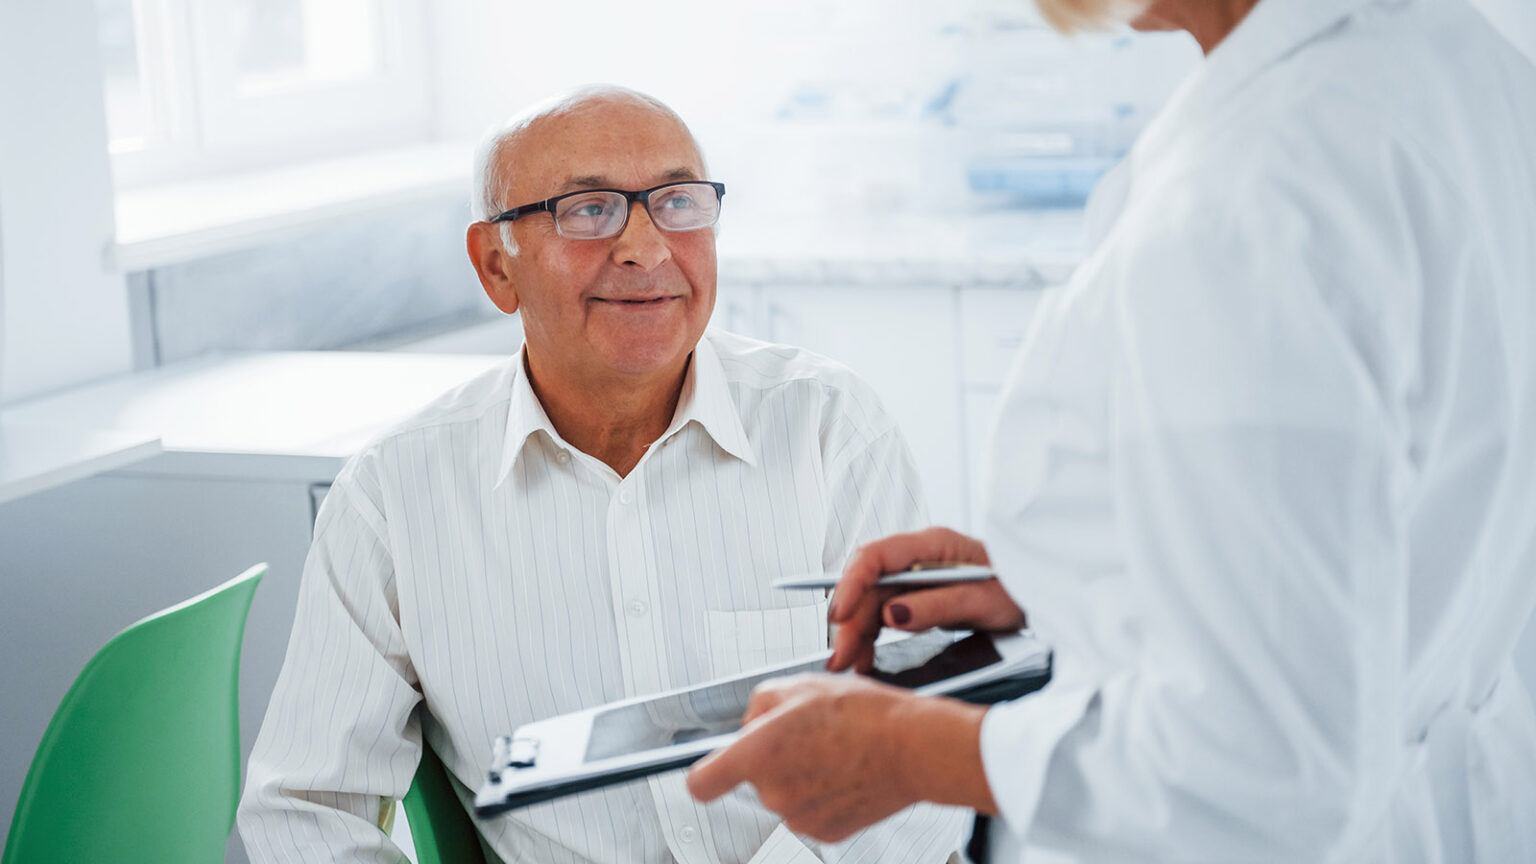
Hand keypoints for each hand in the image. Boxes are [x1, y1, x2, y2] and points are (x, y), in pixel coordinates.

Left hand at [685, 674, 992, 841]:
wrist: (914, 748)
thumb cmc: (864, 714)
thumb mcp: (800, 684)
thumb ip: (759, 703)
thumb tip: (752, 722)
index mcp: (758, 753)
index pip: (701, 784)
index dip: (707, 774)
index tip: (714, 769)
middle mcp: (773, 792)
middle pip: (755, 776)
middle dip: (774, 755)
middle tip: (810, 732)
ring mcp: (798, 818)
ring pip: (785, 792)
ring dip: (801, 773)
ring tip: (835, 749)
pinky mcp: (825, 832)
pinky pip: (809, 810)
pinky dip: (823, 793)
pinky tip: (845, 771)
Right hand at [828, 527, 1025, 672]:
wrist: (1042, 595)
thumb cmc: (1019, 589)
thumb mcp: (983, 600)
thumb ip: (938, 605)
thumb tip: (893, 615)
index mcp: (932, 544)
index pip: (875, 556)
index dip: (851, 584)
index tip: (840, 615)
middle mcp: (917, 558)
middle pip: (869, 585)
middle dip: (850, 621)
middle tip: (839, 657)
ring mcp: (915, 578)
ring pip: (872, 603)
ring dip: (857, 632)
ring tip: (849, 664)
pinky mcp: (918, 599)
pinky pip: (885, 615)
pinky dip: (873, 636)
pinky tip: (867, 657)